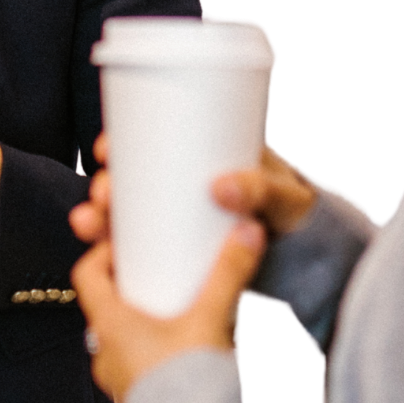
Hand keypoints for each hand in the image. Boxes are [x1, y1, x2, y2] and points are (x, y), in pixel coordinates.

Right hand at [68, 135, 316, 249]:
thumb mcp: (284, 198)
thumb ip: (261, 189)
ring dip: (100, 220)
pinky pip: (139, 250)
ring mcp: (181, 223)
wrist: (314, 261)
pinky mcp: (180, 255)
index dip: (121, 143)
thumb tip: (220, 186)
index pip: (153, 141)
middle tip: (102, 197)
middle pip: (132, 181)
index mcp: (207, 157)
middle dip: (104, 187)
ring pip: (129, 217)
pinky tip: (100, 257)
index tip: (104, 150)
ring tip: (90, 225)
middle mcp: (186, 188)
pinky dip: (115, 254)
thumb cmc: (299, 217)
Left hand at [71, 211, 266, 402]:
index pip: (87, 275)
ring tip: (184, 315)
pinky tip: (191, 353)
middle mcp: (106, 354)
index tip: (126, 244)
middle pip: (109, 308)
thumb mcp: (209, 319)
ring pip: (127, 341)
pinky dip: (161, 355)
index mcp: (110, 326)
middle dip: (136, 290)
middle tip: (161, 276)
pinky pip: (143, 369)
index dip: (102, 253)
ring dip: (150, 325)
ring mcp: (120, 382)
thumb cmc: (188, 387)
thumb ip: (227, 275)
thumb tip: (246, 232)